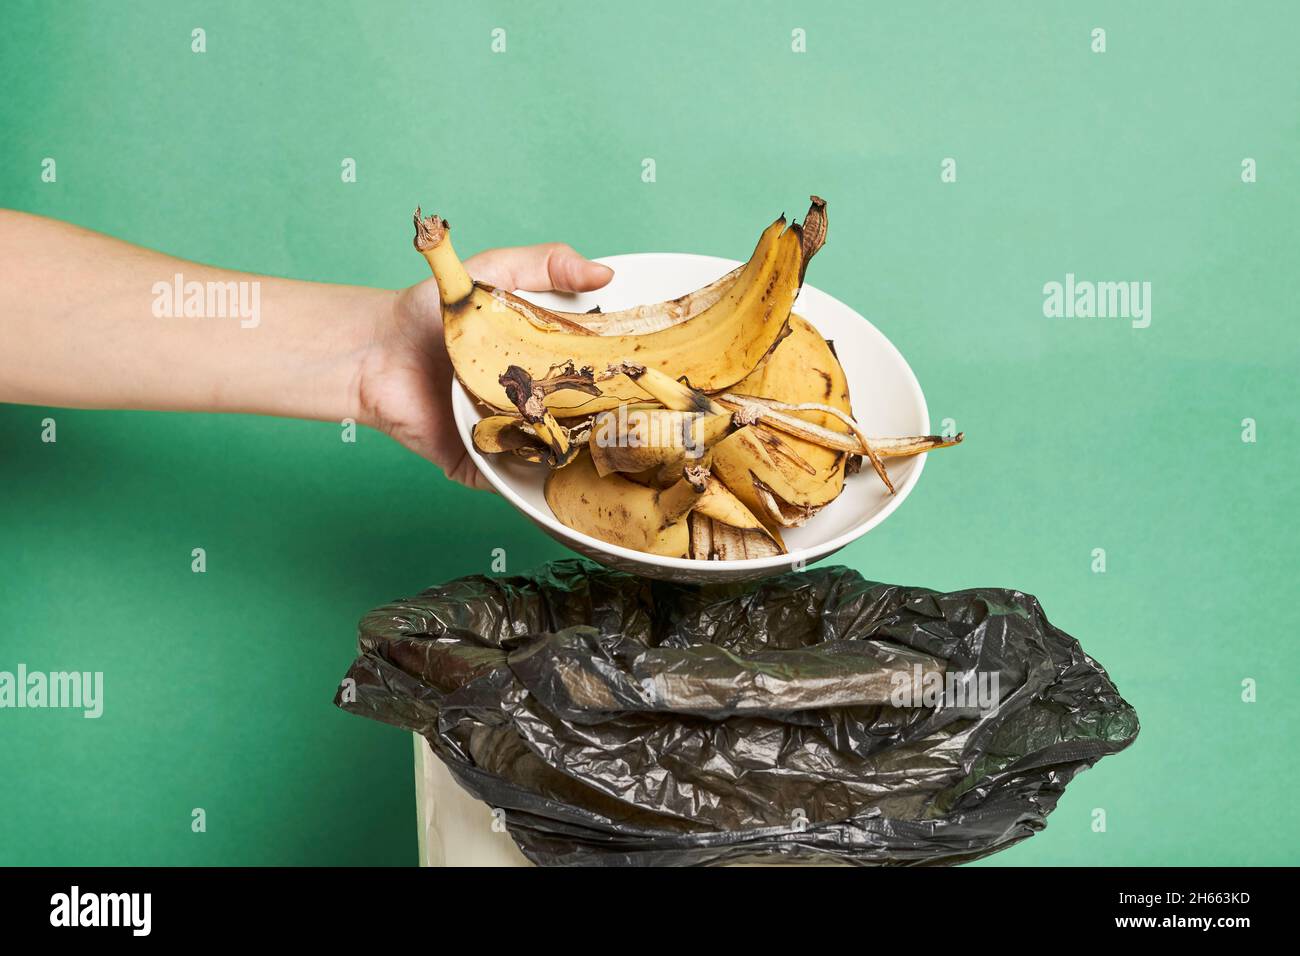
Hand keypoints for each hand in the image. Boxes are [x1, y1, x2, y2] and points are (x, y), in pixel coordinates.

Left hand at [356, 244, 612, 488]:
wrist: (375, 351)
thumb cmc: (431, 310)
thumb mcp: (496, 271)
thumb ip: (548, 265)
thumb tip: (605, 273)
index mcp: (542, 361)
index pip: (593, 373)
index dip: (621, 376)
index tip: (651, 374)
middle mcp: (532, 403)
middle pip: (582, 421)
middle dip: (607, 423)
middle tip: (637, 417)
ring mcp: (509, 437)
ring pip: (556, 458)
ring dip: (578, 457)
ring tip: (608, 450)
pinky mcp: (481, 465)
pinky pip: (515, 484)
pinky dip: (533, 484)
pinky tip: (557, 473)